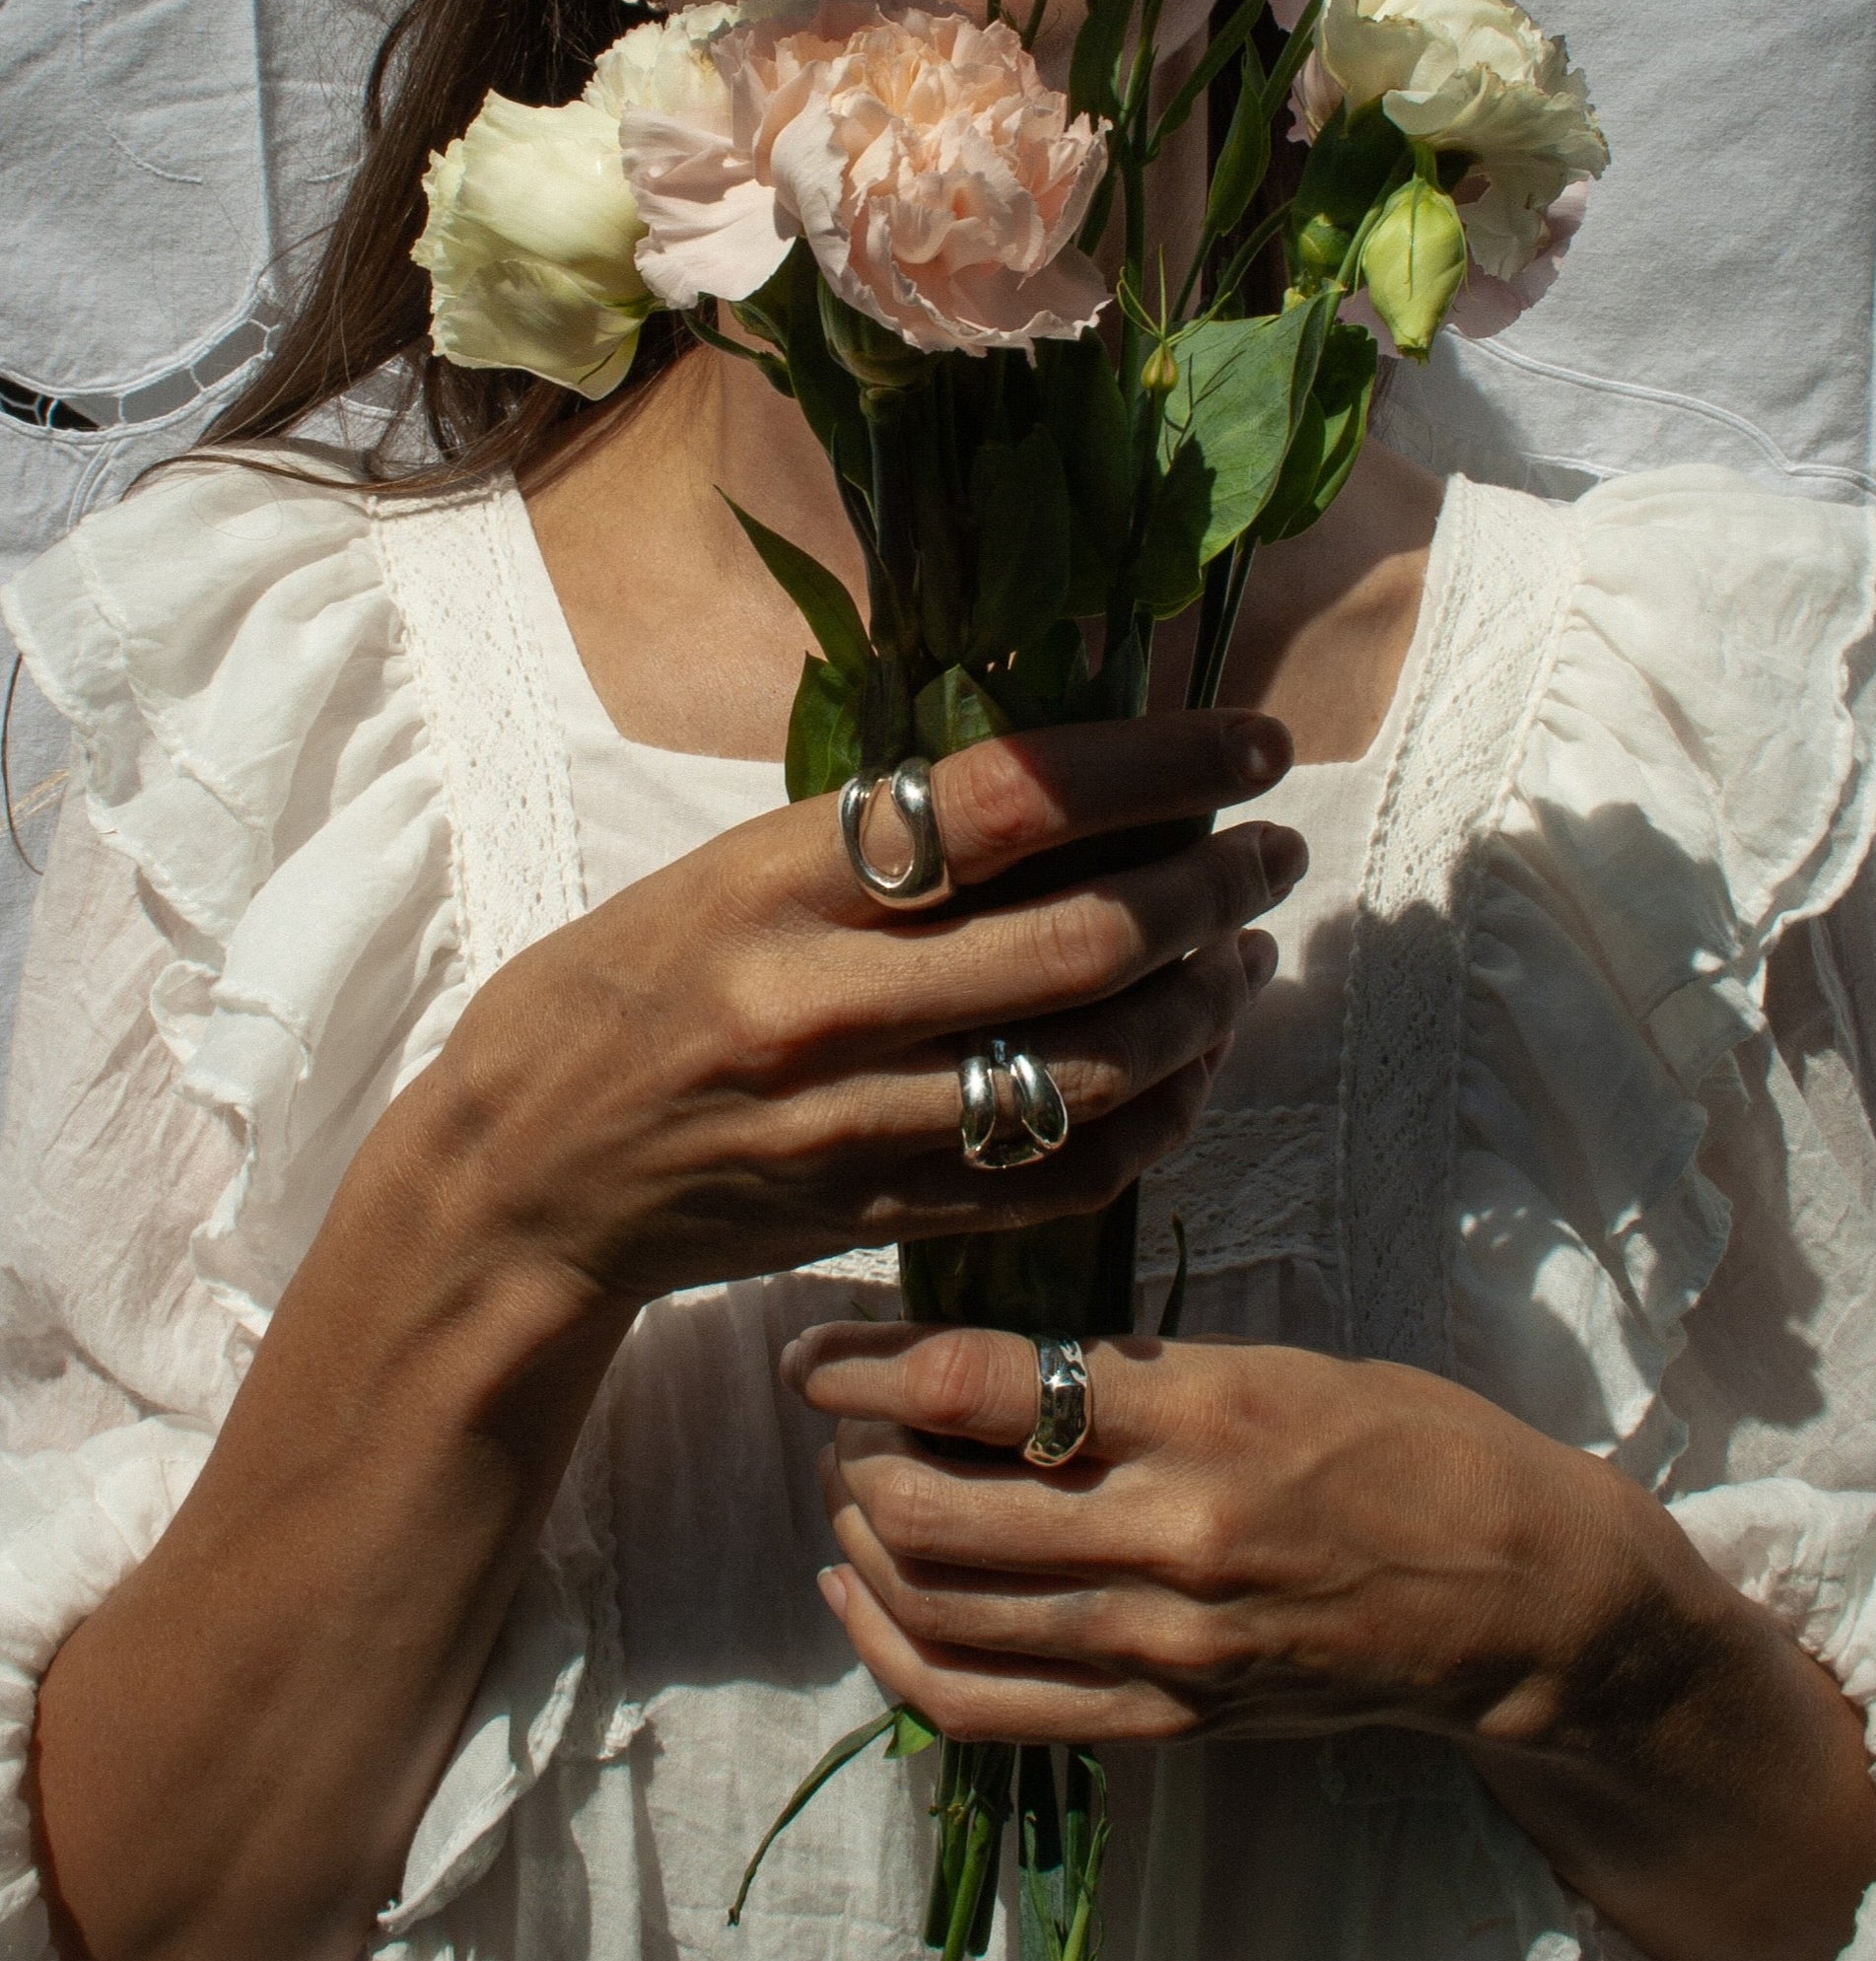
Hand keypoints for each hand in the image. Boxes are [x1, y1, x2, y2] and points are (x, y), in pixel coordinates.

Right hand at [405, 713, 1302, 1309]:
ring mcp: (854, 1124)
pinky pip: (1059, 1179)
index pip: (1015, 800)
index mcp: (777, 880)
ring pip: (1095, 1070)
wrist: (520, 1181)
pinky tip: (1190, 1074)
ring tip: (1247, 957)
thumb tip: (1070, 786)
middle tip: (1271, 855)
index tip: (1253, 744)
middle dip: (1215, 888)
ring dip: (1204, 1008)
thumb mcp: (719, 873)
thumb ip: (875, 841)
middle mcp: (823, 1002)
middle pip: (1084, 941)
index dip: (1162, 763)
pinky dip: (1154, 1126)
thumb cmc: (615, 995)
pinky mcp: (876, 1217)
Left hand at [785, 1325, 1875, 1960]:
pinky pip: (982, 1707)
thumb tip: (967, 1368)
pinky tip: (861, 1601)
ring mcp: (1167, 1644)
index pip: (984, 1389)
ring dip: (864, 1548)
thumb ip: (1129, 1376)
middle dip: (851, 1462)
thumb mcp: (1274, 1364)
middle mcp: (1175, 1535)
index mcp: (1207, 1414)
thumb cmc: (1406, 1446)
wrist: (1521, 1599)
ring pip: (943, 1612)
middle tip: (838, 1427)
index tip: (809, 1356)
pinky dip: (893, 1655)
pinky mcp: (1166, 1720)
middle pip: (935, 1512)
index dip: (865, 1372)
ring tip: (853, 1500)